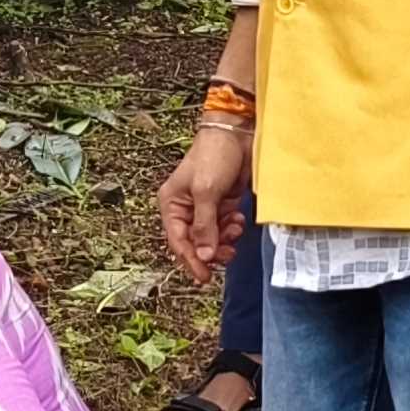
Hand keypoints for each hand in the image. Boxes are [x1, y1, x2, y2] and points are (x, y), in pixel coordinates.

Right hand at [157, 122, 252, 282]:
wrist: (236, 133)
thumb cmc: (214, 156)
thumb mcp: (206, 192)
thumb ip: (205, 226)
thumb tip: (204, 256)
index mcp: (172, 204)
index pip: (178, 241)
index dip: (191, 260)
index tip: (205, 276)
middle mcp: (186, 208)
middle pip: (195, 243)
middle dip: (212, 251)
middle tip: (229, 254)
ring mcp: (205, 207)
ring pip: (212, 237)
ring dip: (224, 239)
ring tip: (235, 230)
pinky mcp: (222, 204)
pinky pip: (224, 226)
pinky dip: (231, 228)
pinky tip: (237, 219)